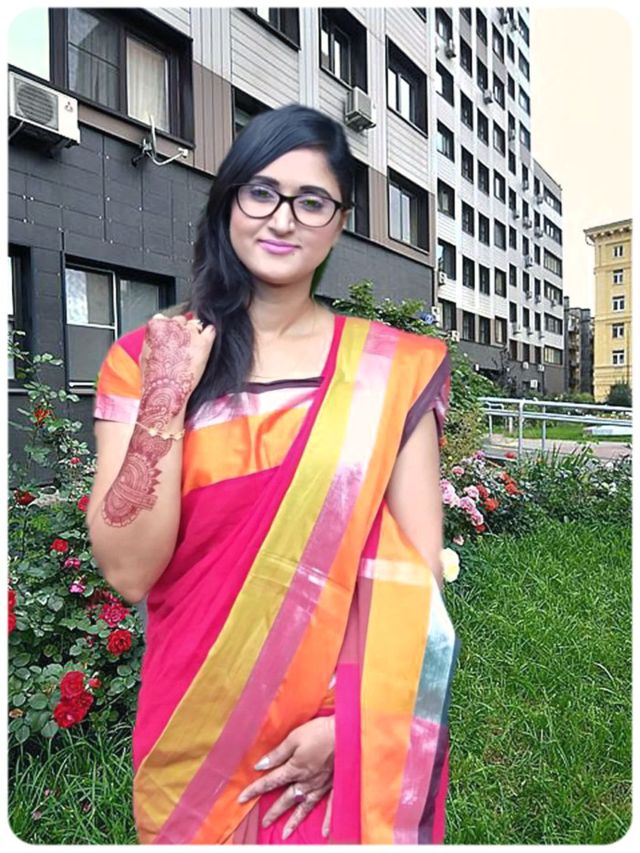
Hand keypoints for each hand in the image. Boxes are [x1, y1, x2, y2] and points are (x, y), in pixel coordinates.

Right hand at [139, 313, 215, 412]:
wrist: (166, 391)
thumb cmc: (154, 377)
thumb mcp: (145, 353)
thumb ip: (153, 339)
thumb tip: (158, 337)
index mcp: (156, 326)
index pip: (166, 318)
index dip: (170, 329)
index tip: (172, 337)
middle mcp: (173, 325)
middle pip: (181, 320)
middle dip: (182, 331)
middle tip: (182, 346)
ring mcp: (189, 333)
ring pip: (195, 325)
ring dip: (195, 334)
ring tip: (192, 349)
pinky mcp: (203, 343)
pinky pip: (211, 330)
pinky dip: (209, 335)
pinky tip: (206, 343)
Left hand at [237, 716, 334, 839]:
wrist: (346, 732)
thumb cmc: (319, 732)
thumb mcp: (294, 738)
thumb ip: (278, 753)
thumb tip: (260, 766)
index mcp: (294, 769)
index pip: (271, 781)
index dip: (255, 789)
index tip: (242, 798)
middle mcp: (306, 781)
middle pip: (287, 799)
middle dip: (274, 811)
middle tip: (265, 823)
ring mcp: (321, 785)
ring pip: (305, 806)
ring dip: (295, 820)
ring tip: (286, 833)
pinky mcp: (334, 785)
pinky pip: (330, 806)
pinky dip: (328, 820)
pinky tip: (326, 832)